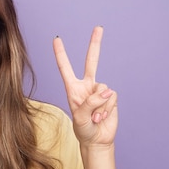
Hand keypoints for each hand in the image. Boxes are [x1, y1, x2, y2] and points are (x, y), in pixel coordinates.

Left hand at [53, 26, 117, 146]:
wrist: (96, 140)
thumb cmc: (83, 129)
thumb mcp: (80, 117)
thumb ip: (91, 102)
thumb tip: (107, 91)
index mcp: (73, 89)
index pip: (65, 68)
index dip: (61, 54)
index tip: (56, 39)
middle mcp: (86, 86)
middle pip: (92, 62)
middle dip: (95, 44)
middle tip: (98, 27)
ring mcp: (99, 91)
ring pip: (103, 90)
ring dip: (99, 106)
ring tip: (94, 118)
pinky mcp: (111, 98)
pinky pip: (112, 97)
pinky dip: (107, 109)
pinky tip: (102, 117)